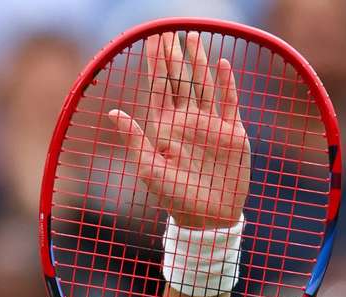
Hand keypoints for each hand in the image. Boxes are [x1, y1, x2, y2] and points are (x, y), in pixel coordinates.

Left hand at [110, 32, 251, 228]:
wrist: (208, 217)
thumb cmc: (174, 197)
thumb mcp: (149, 168)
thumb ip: (134, 139)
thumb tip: (114, 112)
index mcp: (164, 129)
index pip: (159, 89)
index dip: (155, 65)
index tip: (151, 41)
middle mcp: (186, 122)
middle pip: (180, 80)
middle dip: (173, 56)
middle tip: (168, 30)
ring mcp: (210, 125)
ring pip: (203, 84)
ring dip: (198, 61)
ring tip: (193, 36)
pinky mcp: (232, 132)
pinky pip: (229, 101)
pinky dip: (226, 83)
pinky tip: (222, 63)